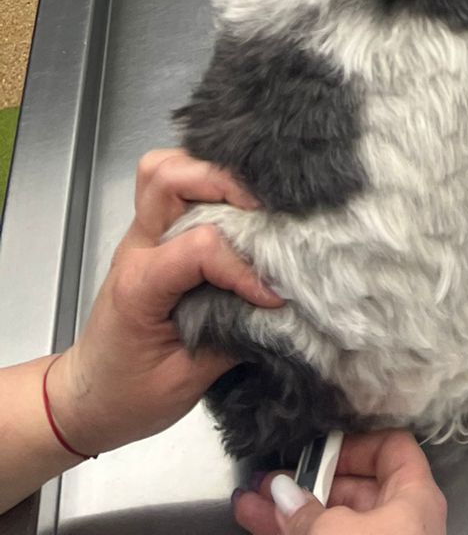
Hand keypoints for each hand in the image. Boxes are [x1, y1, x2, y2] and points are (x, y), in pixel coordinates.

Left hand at [47, 150, 278, 457]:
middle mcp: (138, 248)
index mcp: (140, 287)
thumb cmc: (127, 396)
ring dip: (210, 171)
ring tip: (249, 199)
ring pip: (166, 168)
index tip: (272, 296)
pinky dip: (202, 176)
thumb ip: (234, 337)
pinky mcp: (151, 234)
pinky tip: (231, 200)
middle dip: (229, 184)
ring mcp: (142, 235)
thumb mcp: (185, 382)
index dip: (244, 267)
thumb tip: (283, 311)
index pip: (200, 247)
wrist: (83, 400)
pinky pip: (170, 182)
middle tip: (268, 215)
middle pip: (173, 178)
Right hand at [233, 433, 446, 532]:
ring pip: (332, 522)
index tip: (314, 450)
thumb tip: (280, 491)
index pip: (392, 449)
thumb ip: (304, 510)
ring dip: (289, 511)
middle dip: (307, 483)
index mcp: (414, 499)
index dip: (354, 444)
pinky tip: (255, 523)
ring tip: (248, 501)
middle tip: (267, 480)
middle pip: (354, 488)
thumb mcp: (333, 532)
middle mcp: (401, 524)